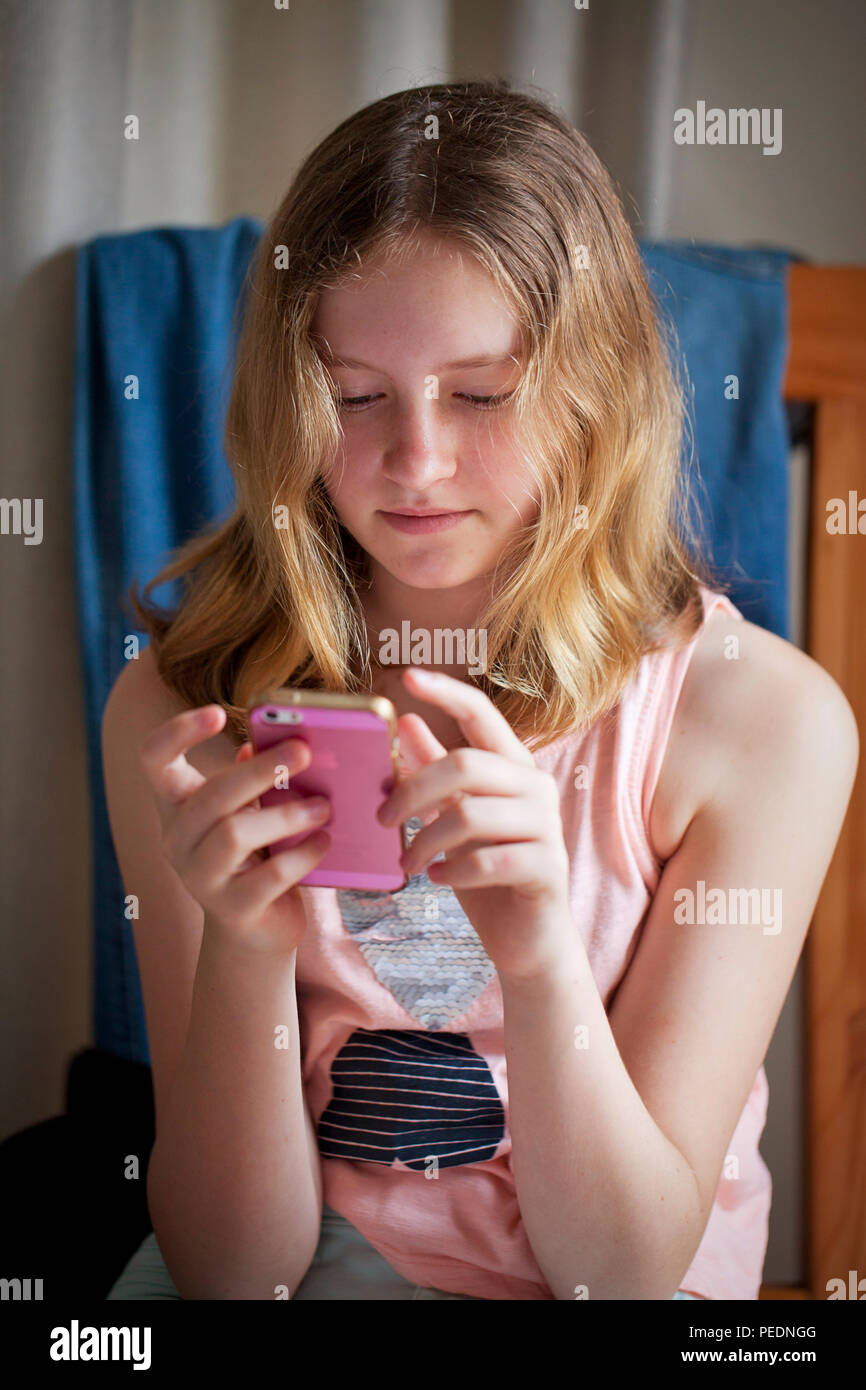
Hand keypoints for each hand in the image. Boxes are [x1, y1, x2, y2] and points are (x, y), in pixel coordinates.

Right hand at [139, 704, 331, 954]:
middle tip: (304, 751)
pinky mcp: (233, 909)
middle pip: (210, 796)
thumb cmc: (256, 854)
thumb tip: (286, 736)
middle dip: (259, 770)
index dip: (177, 732)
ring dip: (286, 814)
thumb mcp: (250, 809)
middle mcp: (177, 840)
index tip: (218, 712)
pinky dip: (302, 854)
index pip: (153, 760)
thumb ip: (256, 775)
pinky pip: (269, 875)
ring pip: (235, 834)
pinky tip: (325, 841)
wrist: (256, 930)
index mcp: (176, 806)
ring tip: (324, 806)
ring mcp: (200, 878)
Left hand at [376, 669, 573, 981]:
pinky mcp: (547, 867)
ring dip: (424, 841)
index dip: (446, 692)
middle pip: (465, 764)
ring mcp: (547, 827)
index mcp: (514, 767)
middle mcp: (536, 788)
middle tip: (382, 819)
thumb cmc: (488, 874)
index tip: (408, 675)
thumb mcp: (453, 817)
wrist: (529, 940)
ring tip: (407, 863)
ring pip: (470, 814)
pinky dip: (452, 871)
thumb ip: (435, 770)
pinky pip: (487, 861)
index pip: (482, 713)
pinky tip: (440, 880)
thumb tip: (404, 722)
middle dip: (412, 790)